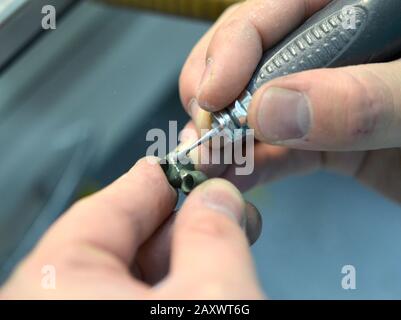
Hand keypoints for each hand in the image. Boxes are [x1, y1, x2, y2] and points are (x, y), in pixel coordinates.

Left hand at [0, 158, 262, 298]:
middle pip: (120, 241)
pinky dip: (172, 291)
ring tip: (224, 251)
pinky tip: (203, 285)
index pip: (108, 206)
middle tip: (221, 212)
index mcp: (52, 289)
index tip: (190, 166)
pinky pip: (133, 300)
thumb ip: (215, 234)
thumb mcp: (212, 296)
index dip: (161, 180)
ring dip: (181, 259)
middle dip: (179, 223)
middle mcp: (49, 304)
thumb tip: (217, 198)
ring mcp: (70, 315)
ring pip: (130, 276)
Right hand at [179, 0, 400, 202]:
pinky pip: (283, 147)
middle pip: (255, 55)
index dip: (236, 43)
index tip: (214, 91)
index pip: (279, 5)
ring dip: (229, 135)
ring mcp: (331, 92)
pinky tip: (238, 176)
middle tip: (205, 129)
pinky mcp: (331, 137)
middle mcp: (340, 44)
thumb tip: (275, 108)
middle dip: (220, 92)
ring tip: (208, 160)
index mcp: (365, 4)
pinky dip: (258, 164)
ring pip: (260, 106)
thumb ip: (366, 97)